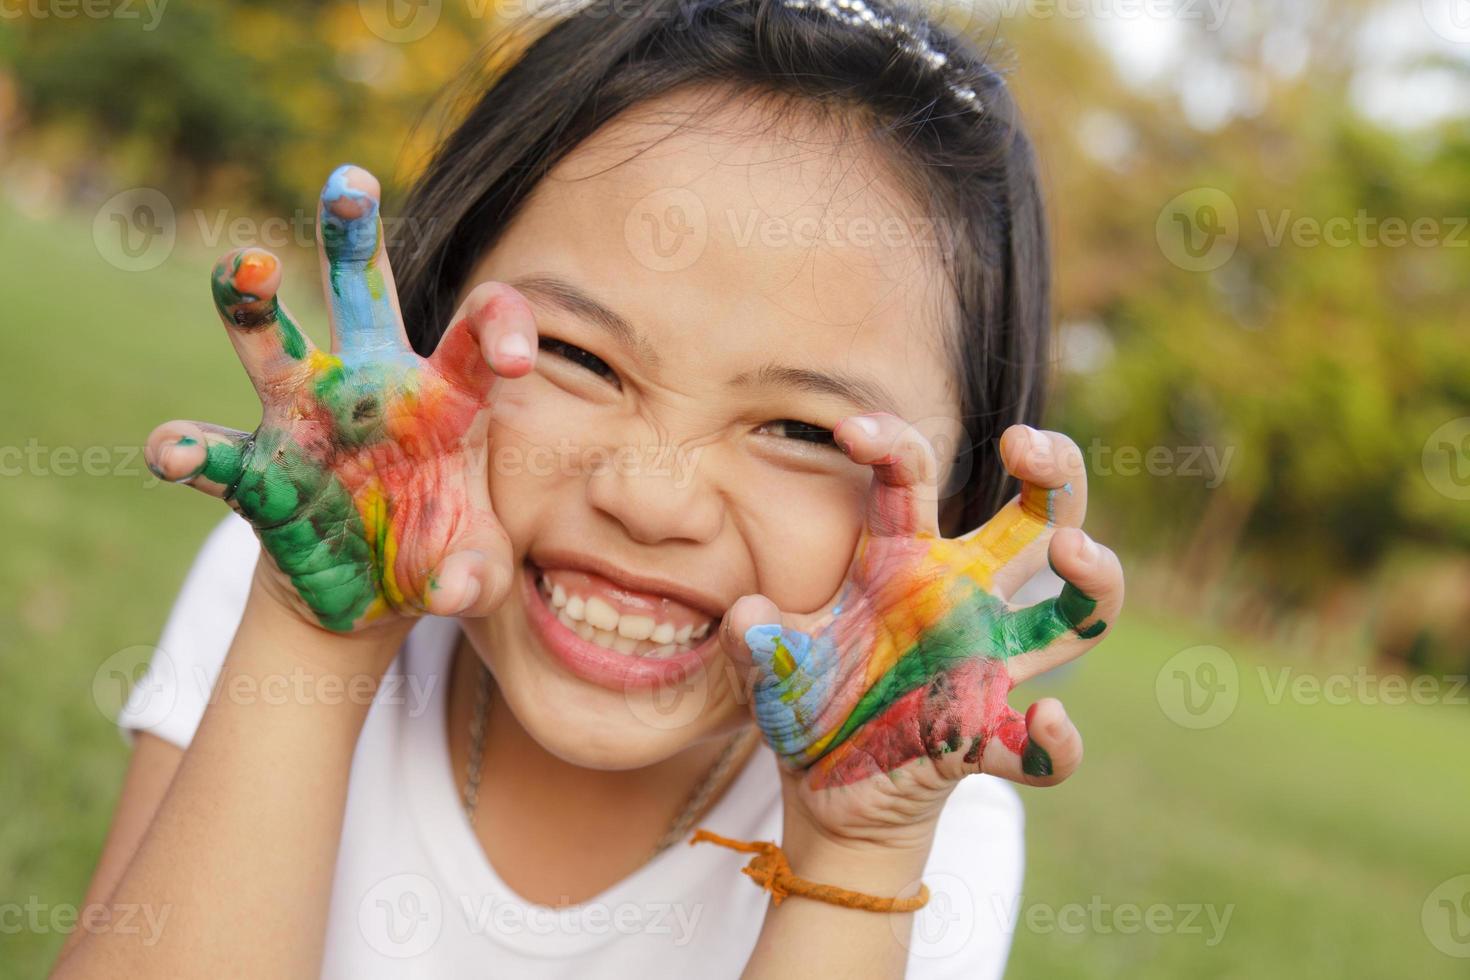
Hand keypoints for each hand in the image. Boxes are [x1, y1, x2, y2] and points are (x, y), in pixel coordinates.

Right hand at [145, 165, 537, 632]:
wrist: (375, 588)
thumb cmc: (443, 551)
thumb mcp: (476, 566)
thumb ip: (476, 573)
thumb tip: (452, 587)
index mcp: (443, 396)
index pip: (475, 336)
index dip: (499, 328)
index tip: (518, 355)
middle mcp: (368, 386)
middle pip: (361, 294)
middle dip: (352, 236)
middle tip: (350, 181)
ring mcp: (305, 418)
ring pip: (271, 342)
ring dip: (249, 302)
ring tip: (242, 265)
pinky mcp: (260, 469)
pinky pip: (218, 452)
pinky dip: (191, 450)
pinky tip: (171, 451)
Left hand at [722, 416, 1123, 848]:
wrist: (820, 782)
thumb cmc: (805, 696)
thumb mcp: (772, 663)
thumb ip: (761, 638)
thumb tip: (747, 615)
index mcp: (901, 560)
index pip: (913, 478)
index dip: (892, 443)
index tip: (852, 431)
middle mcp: (959, 600)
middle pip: (1036, 519)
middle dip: (1053, 469)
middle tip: (1025, 442)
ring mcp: (985, 667)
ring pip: (1075, 615)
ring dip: (1093, 579)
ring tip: (1074, 553)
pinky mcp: (988, 739)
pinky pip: (1044, 749)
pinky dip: (1057, 741)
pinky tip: (1045, 720)